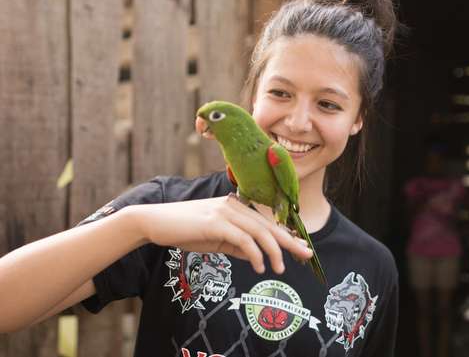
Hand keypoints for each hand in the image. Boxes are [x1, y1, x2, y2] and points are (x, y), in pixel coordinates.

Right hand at [128, 195, 312, 274]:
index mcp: (236, 207)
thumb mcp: (216, 240)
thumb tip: (258, 257)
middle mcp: (234, 205)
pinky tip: (259, 266)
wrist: (155, 222)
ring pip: (259, 231)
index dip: (285, 235)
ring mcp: (225, 212)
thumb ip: (237, 245)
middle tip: (307, 255)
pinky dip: (254, 253)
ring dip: (273, 251)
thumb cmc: (185, 230)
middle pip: (268, 225)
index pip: (266, 222)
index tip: (301, 247)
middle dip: (289, 241)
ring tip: (281, 268)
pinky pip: (242, 239)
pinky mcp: (215, 222)